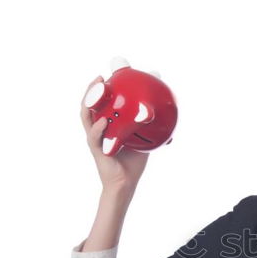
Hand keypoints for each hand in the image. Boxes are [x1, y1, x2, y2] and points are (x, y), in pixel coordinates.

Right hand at [80, 75, 148, 192]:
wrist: (126, 184)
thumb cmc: (133, 164)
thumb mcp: (144, 141)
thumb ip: (150, 129)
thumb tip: (169, 116)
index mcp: (108, 126)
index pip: (104, 105)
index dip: (104, 90)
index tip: (111, 74)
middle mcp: (98, 130)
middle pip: (90, 106)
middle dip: (92, 90)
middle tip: (101, 77)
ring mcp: (96, 139)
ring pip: (87, 116)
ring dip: (90, 101)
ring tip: (98, 89)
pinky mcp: (97, 150)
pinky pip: (95, 137)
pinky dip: (99, 128)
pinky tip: (105, 121)